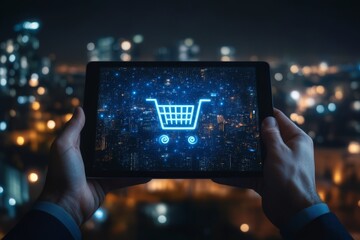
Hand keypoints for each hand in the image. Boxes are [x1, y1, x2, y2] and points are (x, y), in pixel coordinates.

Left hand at [39, 107, 149, 224]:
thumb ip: (72, 128)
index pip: (93, 132)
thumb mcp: (64, 146)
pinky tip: (148, 172)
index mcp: (79, 147)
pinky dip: (136, 177)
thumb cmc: (61, 174)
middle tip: (138, 129)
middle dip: (121, 140)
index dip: (103, 124)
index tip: (117, 114)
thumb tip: (80, 108)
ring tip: (145, 149)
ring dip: (131, 158)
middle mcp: (90, 158)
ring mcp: (99, 171)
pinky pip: (124, 178)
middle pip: (109, 146)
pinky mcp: (107, 183)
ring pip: (119, 162)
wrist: (67, 205)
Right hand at [213, 108, 321, 227]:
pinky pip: (249, 174)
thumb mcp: (279, 152)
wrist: (293, 212)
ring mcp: (275, 165)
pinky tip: (219, 175)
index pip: (279, 120)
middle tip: (231, 126)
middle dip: (249, 134)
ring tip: (223, 148)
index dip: (265, 113)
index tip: (249, 107)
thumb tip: (267, 119)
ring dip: (241, 156)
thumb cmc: (291, 179)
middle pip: (265, 137)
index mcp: (296, 140)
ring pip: (255, 156)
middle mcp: (286, 150)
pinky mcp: (266, 178)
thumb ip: (271, 135)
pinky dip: (236, 175)